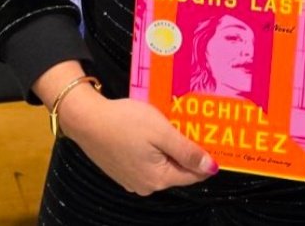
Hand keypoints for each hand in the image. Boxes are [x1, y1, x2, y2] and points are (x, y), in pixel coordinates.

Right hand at [57, 84, 217, 194]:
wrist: (88, 119)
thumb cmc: (125, 122)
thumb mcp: (162, 133)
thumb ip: (187, 152)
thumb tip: (211, 168)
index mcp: (158, 179)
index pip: (193, 174)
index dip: (206, 157)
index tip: (216, 140)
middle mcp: (145, 185)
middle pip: (178, 169)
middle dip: (188, 149)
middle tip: (196, 125)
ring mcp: (132, 179)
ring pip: (163, 163)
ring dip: (172, 146)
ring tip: (177, 123)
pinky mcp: (123, 169)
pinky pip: (148, 160)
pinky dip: (156, 147)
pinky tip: (155, 129)